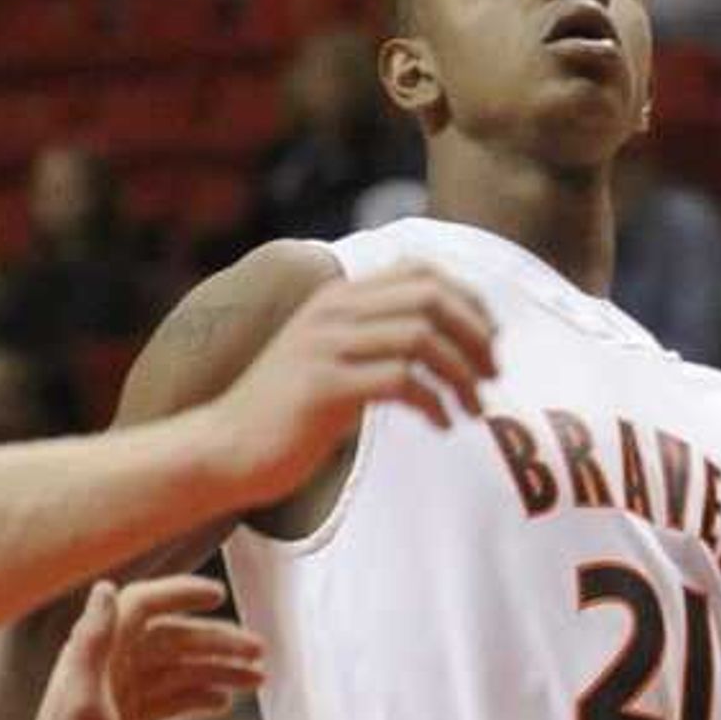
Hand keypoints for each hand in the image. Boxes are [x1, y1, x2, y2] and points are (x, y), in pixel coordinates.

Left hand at [8, 575, 264, 719]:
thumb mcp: (83, 701)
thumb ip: (92, 643)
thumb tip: (104, 588)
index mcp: (97, 656)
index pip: (142, 606)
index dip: (180, 593)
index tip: (219, 594)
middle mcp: (107, 670)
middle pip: (171, 639)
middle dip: (216, 641)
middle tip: (260, 651)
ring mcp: (117, 698)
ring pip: (176, 670)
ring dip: (216, 669)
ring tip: (257, 678)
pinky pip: (170, 700)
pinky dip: (198, 697)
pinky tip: (223, 703)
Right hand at [200, 263, 495, 505]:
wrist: (226, 448)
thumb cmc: (290, 411)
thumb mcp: (334, 358)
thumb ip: (378, 338)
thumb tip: (447, 338)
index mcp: (339, 297)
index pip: (422, 271)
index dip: (469, 301)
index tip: (490, 340)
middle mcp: (333, 311)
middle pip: (431, 298)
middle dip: (476, 335)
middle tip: (494, 375)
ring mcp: (325, 346)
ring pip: (422, 338)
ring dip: (462, 374)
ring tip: (473, 408)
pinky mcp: (323, 386)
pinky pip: (400, 381)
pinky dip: (434, 403)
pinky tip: (442, 425)